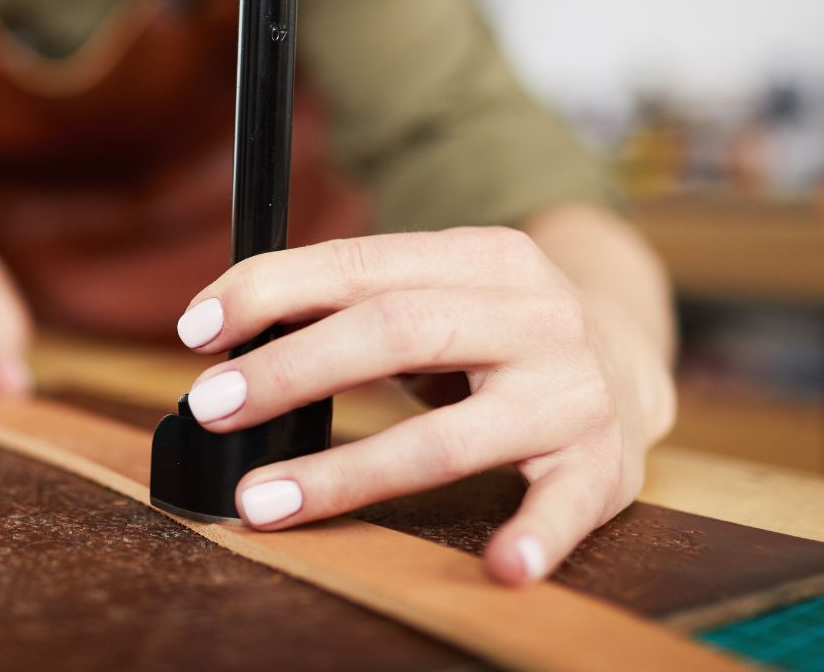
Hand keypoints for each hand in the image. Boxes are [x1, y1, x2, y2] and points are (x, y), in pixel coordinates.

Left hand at [173, 227, 674, 585]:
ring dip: (349, 472)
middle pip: (398, 332)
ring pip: (453, 435)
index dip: (272, 291)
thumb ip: (354, 301)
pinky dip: (536, 535)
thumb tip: (229, 330)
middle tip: (213, 406)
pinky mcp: (603, 463)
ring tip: (264, 501)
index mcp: (485, 257)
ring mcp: (572, 391)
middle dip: (293, 370)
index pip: (361, 264)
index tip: (196, 329)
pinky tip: (500, 566)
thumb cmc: (495, 330)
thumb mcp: (440, 290)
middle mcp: (535, 315)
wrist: (627, 358)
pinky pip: (567, 504)